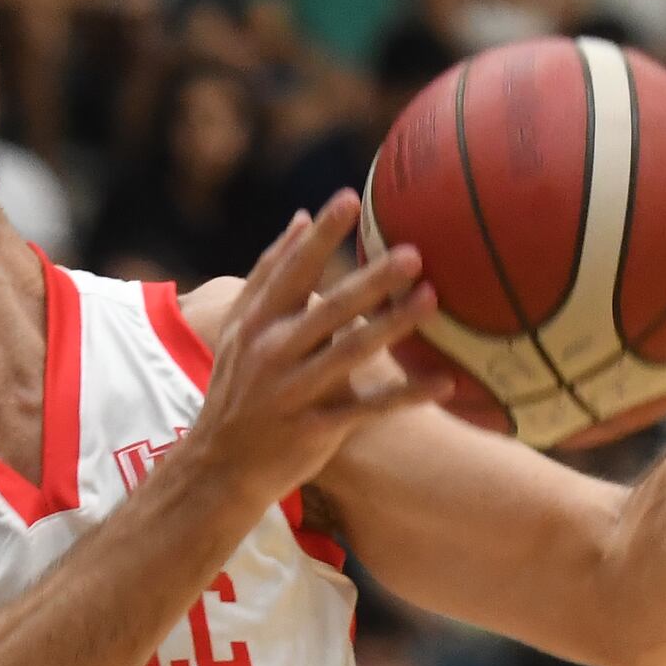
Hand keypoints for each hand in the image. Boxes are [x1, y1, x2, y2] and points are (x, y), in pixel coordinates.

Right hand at [181, 192, 433, 500]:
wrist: (220, 466)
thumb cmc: (237, 388)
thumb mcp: (238, 329)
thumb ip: (269, 272)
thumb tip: (301, 218)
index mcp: (257, 323)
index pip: (292, 271)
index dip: (321, 236)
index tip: (349, 199)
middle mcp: (274, 353)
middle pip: (329, 310)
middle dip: (370, 280)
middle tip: (413, 253)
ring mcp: (296, 392)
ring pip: (351, 353)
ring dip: (393, 326)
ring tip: (431, 299)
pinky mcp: (316, 429)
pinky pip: (369, 409)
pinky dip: (407, 396)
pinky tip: (446, 383)